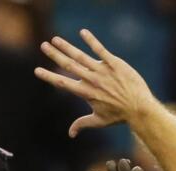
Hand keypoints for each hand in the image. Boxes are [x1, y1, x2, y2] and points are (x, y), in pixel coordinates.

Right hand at [35, 29, 157, 137]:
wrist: (139, 108)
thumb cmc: (119, 115)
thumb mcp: (99, 121)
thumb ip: (82, 124)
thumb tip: (70, 134)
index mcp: (85, 92)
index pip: (62, 83)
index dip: (49, 76)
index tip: (37, 70)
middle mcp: (91, 80)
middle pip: (68, 65)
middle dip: (54, 55)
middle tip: (43, 45)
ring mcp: (102, 71)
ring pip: (81, 56)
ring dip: (67, 46)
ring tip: (55, 39)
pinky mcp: (114, 63)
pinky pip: (100, 50)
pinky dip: (91, 41)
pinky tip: (82, 32)